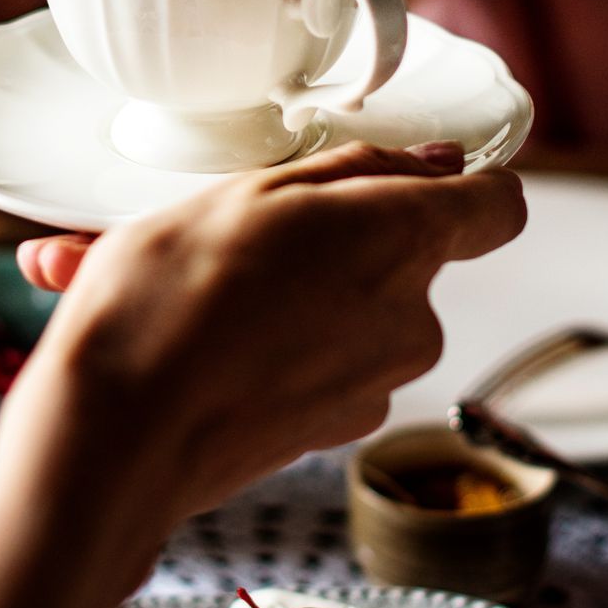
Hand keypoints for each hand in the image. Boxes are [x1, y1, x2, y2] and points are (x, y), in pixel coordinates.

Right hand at [0, 141, 525, 530]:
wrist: (110, 444)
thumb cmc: (167, 305)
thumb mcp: (250, 191)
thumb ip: (359, 170)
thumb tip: (437, 163)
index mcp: (404, 244)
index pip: (497, 206)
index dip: (462, 183)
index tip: (413, 174)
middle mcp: (411, 321)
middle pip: (399, 257)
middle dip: (326, 237)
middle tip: (235, 222)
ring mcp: (373, 386)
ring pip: (337, 309)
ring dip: (269, 287)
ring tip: (168, 276)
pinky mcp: (330, 431)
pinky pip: (303, 361)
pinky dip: (248, 341)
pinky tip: (170, 328)